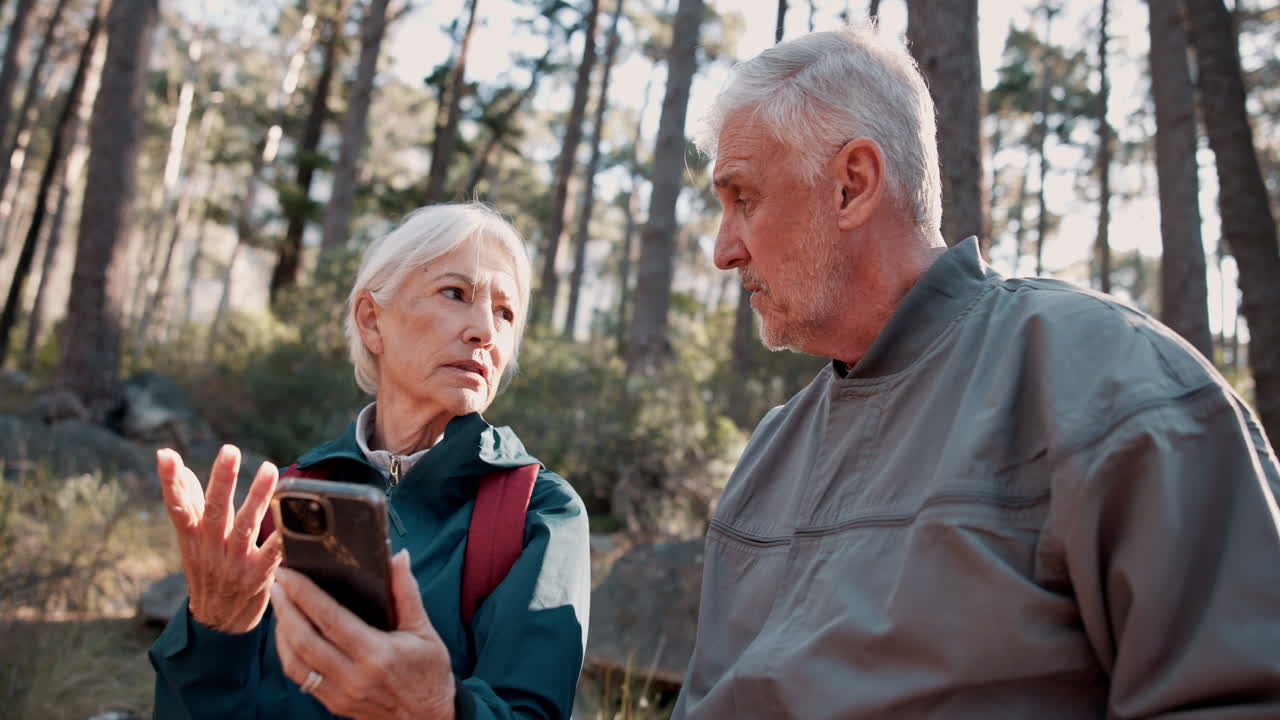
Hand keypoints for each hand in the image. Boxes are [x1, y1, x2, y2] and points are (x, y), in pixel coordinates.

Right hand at [158, 445, 282, 633]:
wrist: (218, 622)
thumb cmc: (207, 571)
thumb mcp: (192, 541)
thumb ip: (189, 504)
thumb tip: (179, 468)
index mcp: (193, 537)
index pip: (177, 506)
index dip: (170, 482)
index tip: (166, 455)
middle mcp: (210, 548)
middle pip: (214, 511)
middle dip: (221, 479)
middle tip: (229, 450)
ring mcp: (233, 563)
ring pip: (245, 526)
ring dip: (257, 497)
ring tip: (269, 469)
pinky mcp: (257, 576)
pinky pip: (271, 554)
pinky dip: (280, 538)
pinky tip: (291, 520)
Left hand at [271, 550, 455, 719]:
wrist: (428, 718)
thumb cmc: (429, 673)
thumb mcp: (424, 631)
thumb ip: (407, 592)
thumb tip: (399, 557)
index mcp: (377, 654)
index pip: (330, 619)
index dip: (304, 594)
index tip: (289, 574)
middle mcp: (354, 676)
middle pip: (304, 640)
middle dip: (285, 608)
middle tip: (277, 582)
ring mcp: (340, 693)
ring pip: (295, 662)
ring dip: (281, 632)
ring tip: (279, 606)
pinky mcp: (333, 704)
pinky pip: (301, 678)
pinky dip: (288, 654)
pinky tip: (288, 636)